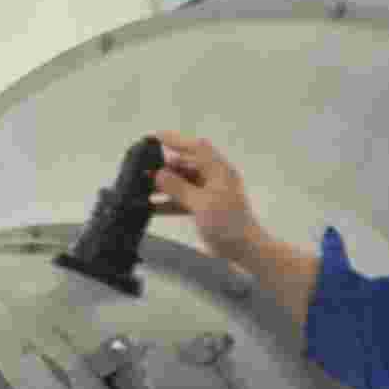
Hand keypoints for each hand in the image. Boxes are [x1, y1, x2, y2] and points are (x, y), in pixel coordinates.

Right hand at [145, 132, 263, 263]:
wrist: (245, 250)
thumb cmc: (229, 224)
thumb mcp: (202, 203)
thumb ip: (179, 188)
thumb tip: (160, 174)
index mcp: (219, 171)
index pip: (198, 148)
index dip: (177, 140)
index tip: (156, 137)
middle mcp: (215, 179)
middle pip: (187, 165)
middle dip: (165, 167)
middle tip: (143, 170)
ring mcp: (209, 194)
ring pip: (182, 183)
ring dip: (164, 186)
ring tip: (142, 187)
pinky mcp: (204, 209)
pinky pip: (182, 200)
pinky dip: (168, 202)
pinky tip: (151, 206)